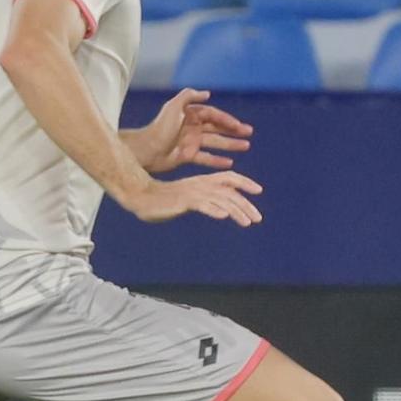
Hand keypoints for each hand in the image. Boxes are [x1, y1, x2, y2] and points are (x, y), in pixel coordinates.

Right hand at [119, 170, 263, 225]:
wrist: (141, 196)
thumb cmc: (165, 199)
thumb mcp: (190, 197)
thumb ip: (206, 200)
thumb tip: (222, 209)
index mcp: (203, 181)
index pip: (229, 177)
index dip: (245, 182)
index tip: (259, 190)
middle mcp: (201, 184)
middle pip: (229, 192)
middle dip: (246, 205)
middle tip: (258, 218)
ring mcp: (193, 192)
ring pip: (220, 199)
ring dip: (236, 211)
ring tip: (247, 223)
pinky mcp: (183, 201)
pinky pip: (202, 205)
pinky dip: (214, 210)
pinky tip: (224, 217)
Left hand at [135, 88, 253, 174]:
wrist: (146, 150)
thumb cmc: (159, 128)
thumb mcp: (173, 107)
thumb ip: (188, 97)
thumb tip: (207, 93)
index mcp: (190, 115)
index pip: (213, 115)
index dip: (227, 120)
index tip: (239, 126)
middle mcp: (192, 128)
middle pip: (217, 128)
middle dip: (233, 131)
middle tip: (249, 134)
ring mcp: (190, 142)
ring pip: (215, 143)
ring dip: (230, 145)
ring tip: (245, 146)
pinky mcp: (187, 156)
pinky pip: (206, 158)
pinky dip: (217, 160)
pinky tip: (230, 162)